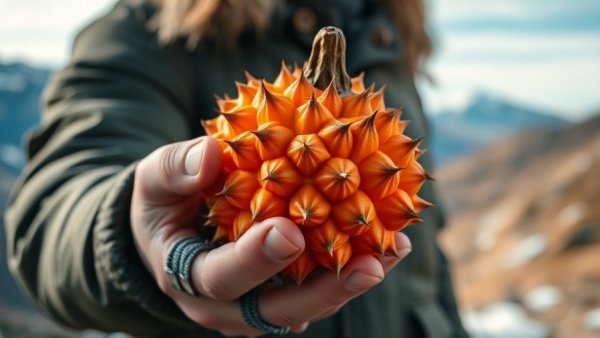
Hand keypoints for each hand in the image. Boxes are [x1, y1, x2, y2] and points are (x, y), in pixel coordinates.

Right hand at [130, 136, 411, 335]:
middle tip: (370, 265)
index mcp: (186, 276)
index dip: (254, 260)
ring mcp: (255, 305)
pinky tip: (386, 241)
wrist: (170, 235)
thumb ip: (176, 167)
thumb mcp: (155, 178)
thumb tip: (211, 152)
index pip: (220, 277)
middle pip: (277, 312)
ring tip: (395, 250)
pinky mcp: (280, 294)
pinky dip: (350, 268)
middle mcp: (225, 304)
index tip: (288, 231)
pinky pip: (317, 288)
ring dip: (351, 282)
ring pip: (307, 307)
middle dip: (326, 291)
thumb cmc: (163, 203)